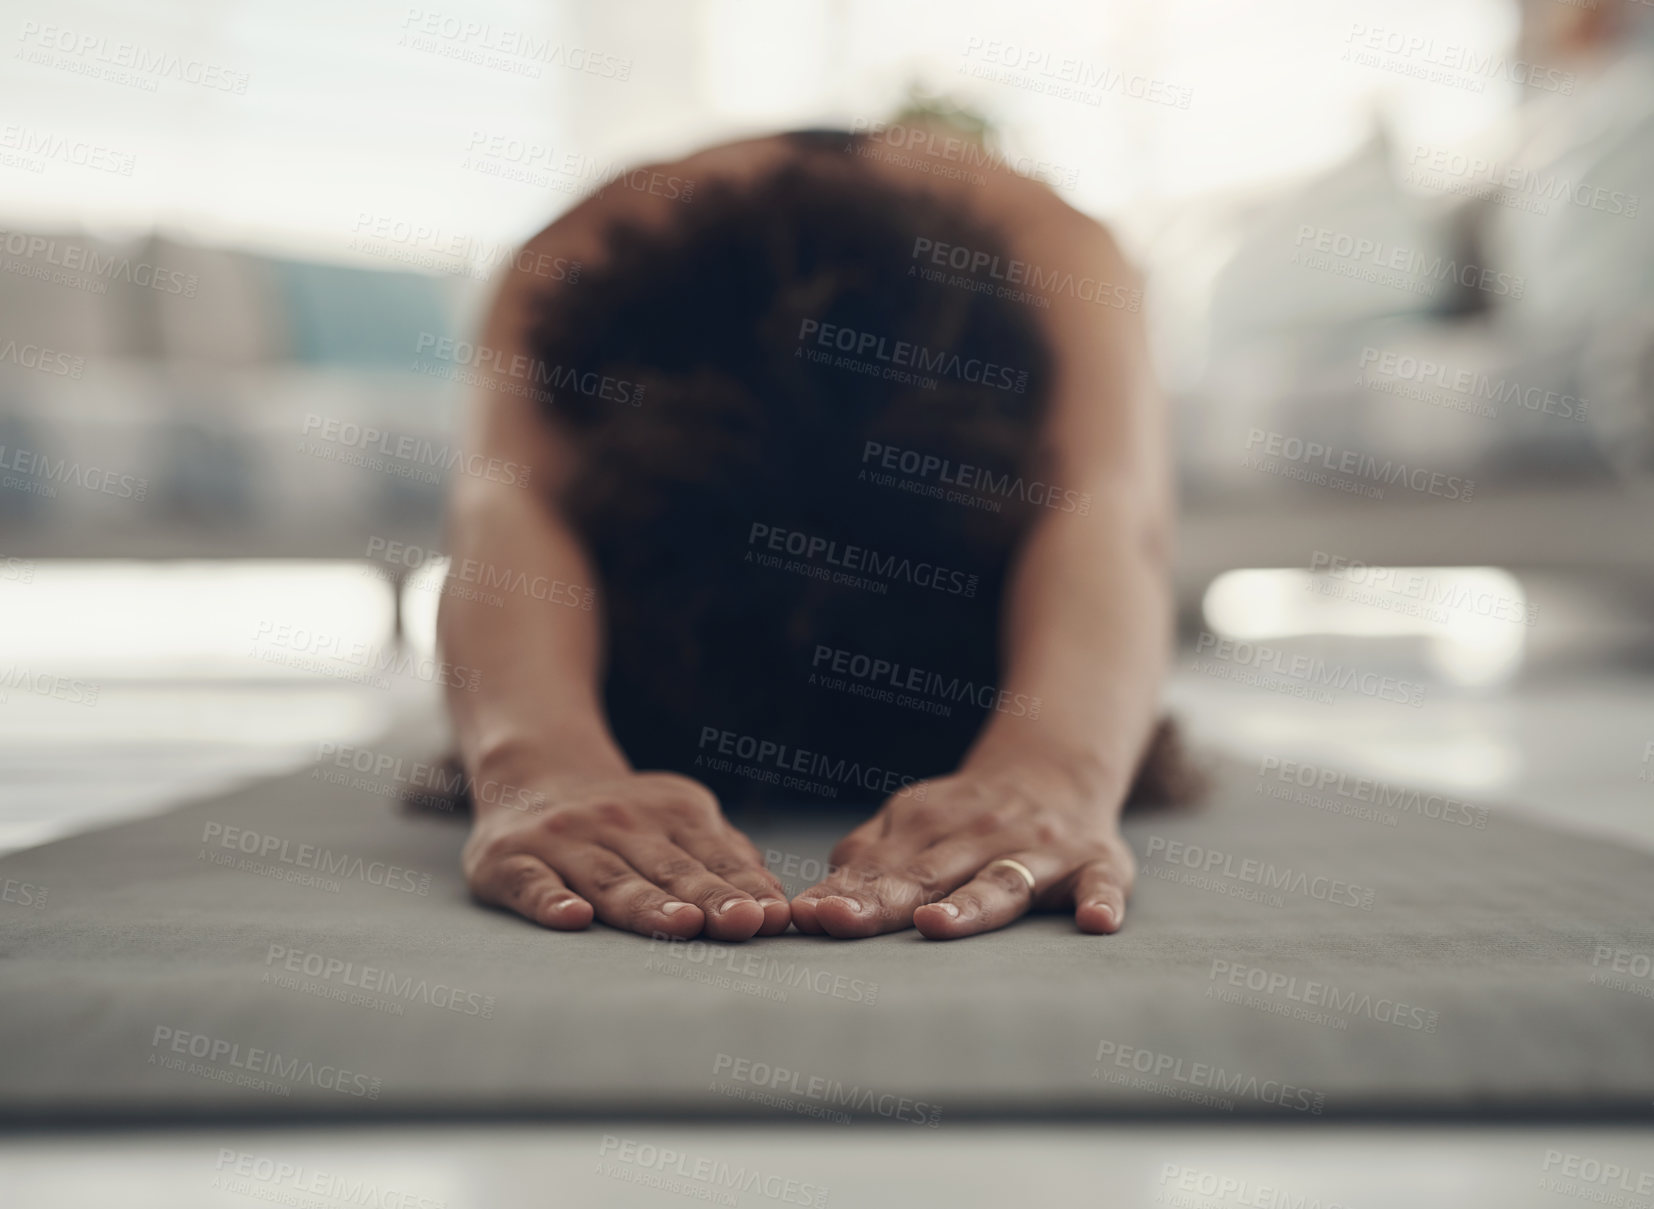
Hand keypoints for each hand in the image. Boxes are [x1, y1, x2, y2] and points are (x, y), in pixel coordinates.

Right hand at [462, 770, 791, 939]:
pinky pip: (532, 882)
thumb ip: (724, 856)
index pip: (714, 858)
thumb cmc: (624, 819)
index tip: (775, 916)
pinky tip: (573, 918)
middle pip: (669, 870)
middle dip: (709, 898)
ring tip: (682, 926)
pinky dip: (551, 900)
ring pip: (611, 879)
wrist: (529, 773)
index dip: (746, 888)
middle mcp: (619, 823)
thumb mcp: (679, 819)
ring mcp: (564, 840)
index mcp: (672, 814)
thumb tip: (776, 899)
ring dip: (647, 905)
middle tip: (743, 924)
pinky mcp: (510, 860)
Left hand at [789, 758, 1134, 939]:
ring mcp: (1040, 852)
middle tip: (840, 922)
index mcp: (929, 828)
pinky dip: (1101, 901)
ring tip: (936, 926)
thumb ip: (870, 856)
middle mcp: (981, 837)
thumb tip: (817, 897)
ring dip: (970, 906)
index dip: (845, 894)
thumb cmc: (971, 815)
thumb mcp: (915, 821)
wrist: (1059, 768)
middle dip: (883, 902)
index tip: (810, 916)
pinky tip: (1095, 922)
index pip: (881, 870)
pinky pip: (1100, 885)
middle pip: (927, 877)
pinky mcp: (1095, 864)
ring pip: (1001, 882)